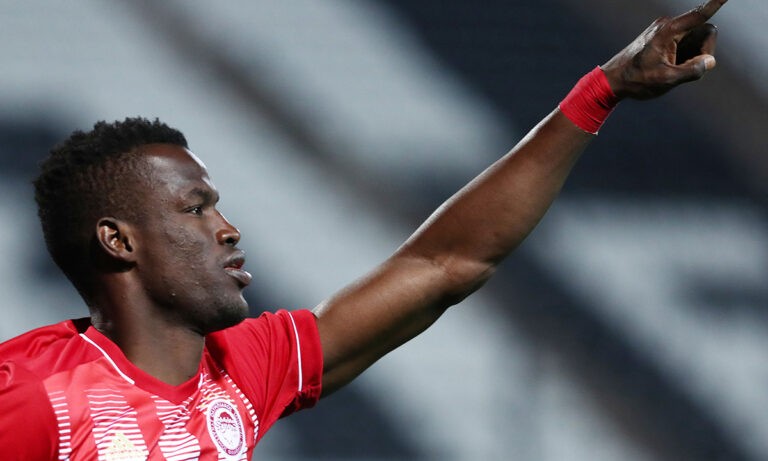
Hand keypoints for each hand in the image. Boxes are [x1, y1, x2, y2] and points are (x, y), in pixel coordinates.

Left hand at [601, 0, 726, 99]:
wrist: (612, 80)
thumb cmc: (636, 80)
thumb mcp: (665, 80)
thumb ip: (691, 71)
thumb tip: (709, 61)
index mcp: (669, 31)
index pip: (700, 15)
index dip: (716, 3)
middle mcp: (669, 26)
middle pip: (706, 31)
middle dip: (705, 50)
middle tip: (688, 69)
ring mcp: (666, 31)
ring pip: (697, 38)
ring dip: (694, 55)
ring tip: (674, 70)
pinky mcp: (664, 37)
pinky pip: (687, 43)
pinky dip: (686, 56)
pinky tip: (670, 67)